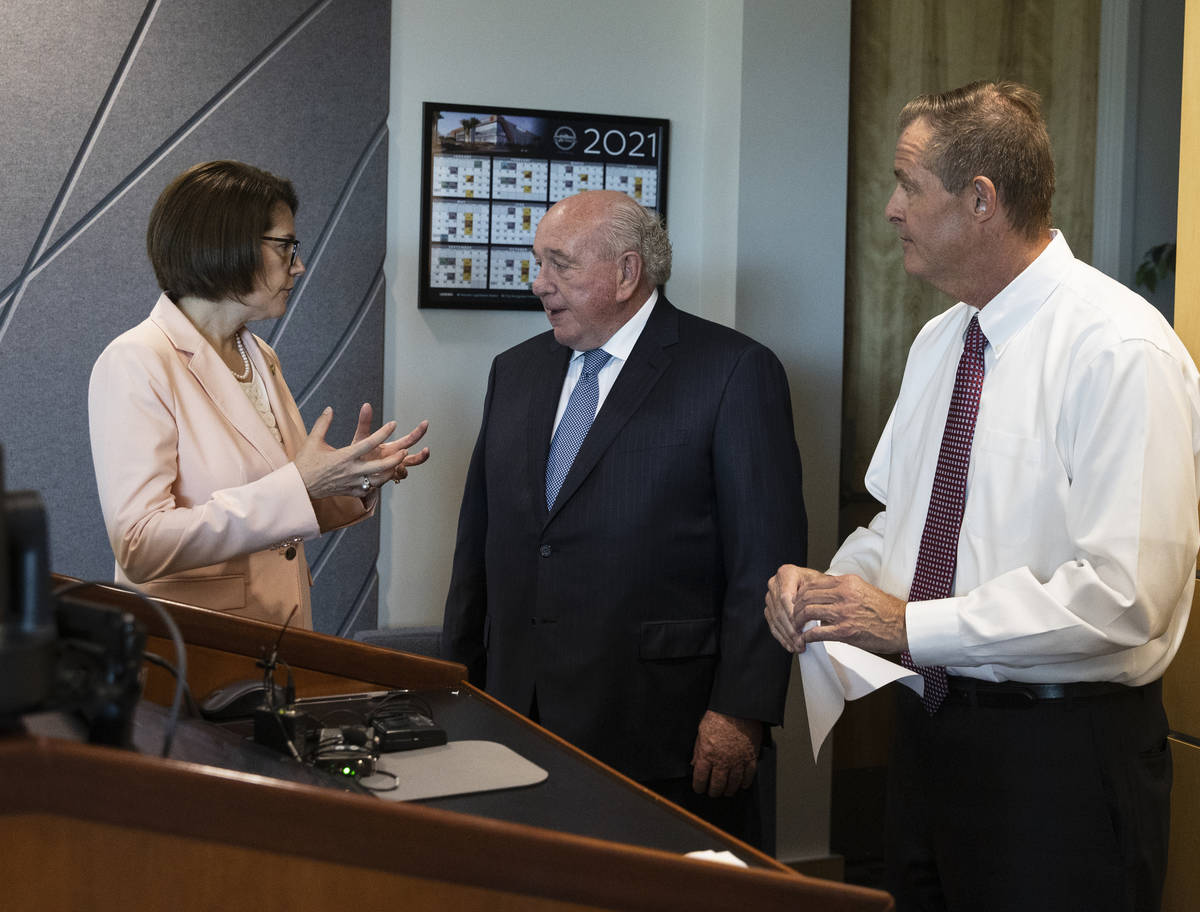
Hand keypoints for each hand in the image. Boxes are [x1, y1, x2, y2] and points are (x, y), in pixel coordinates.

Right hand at [294, 406, 406, 498]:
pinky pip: (370, 489)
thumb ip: (323, 423)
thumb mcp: (313, 440)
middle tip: (405, 450)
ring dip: (389, 472)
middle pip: (380, 466)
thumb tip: (330, 409)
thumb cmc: (306, 462)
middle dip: (395, 458)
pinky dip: (377, 483)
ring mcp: (352, 483)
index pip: (369, 443)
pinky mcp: (351, 492)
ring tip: (397, 464)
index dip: (383, 433)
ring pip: (378, 480)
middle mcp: (351, 471)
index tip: (393, 425)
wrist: (299, 487)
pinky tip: (381, 476)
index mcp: (344, 456)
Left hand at [351, 404, 429, 482]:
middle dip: (422, 455)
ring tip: (402, 465)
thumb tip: (366, 404)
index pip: (410, 440)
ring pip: (405, 472)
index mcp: (392, 448)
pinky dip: (392, 474)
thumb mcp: (361, 437)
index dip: (418, 432)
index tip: (425, 423)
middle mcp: (394, 460)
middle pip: (414, 459)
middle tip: (426, 450)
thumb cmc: (357, 453)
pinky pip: (391, 479)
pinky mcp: (382, 480)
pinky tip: (392, 469)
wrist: (349, 471)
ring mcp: (389, 471)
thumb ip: (364, 422)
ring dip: (404, 469)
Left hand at [690, 711, 761, 796]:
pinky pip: (748, 776)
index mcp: (707, 753)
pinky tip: (741, 785)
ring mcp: (738, 760)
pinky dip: (745, 783)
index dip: (699, 787)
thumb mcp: (701, 731)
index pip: (700, 778)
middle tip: (712, 793)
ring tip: (726, 792)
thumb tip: (695, 764)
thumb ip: (698, 750)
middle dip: (713, 792)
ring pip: (733, 784)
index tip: (699, 789)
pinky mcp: (750, 757)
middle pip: (717, 785)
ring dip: (728, 791)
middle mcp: (722, 760)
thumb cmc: (719, 715)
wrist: (738, 707)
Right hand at [765, 564, 824, 652]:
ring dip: (786, 636)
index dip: (792, 614)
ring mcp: (770, 596)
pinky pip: (773, 624)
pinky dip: (781, 637)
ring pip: (775, 619)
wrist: (814, 585)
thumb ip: (817, 595)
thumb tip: (814, 612)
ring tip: (798, 646)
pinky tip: (790, 645)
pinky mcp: (769, 608)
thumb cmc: (819, 584)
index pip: (785, 597)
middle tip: (800, 641)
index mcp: (786, 573)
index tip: (800, 628)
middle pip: (779, 610)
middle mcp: (775, 583)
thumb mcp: (822, 585)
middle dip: (790, 628)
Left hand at [792, 572, 907, 654]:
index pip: (813, 583)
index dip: (800, 594)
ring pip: (808, 612)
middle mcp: (843, 594)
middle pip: (806, 597)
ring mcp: (844, 612)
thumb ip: (842, 590)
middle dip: (795, 608)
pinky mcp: (845, 631)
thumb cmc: (884, 609)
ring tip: (797, 628)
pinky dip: (807, 636)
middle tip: (792, 617)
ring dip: (798, 622)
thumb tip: (823, 594)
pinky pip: (817, 632)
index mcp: (846, 582)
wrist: (903, 625)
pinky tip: (805, 640)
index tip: (797, 602)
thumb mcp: (862, 589)